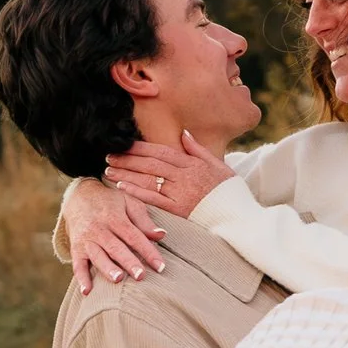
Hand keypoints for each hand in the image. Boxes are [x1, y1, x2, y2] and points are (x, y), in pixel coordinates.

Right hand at [63, 178, 166, 293]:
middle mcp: (100, 229)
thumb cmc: (109, 201)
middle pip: (116, 247)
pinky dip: (81, 278)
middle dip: (128, 262)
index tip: (161, 267)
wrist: (78, 195)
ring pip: (97, 256)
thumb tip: (161, 235)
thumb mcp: (128, 202)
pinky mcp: (76, 248)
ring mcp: (87, 240)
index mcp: (116, 218)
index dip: (148, 251)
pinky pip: (77, 264)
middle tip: (140, 276)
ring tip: (117, 279)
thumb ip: (144, 220)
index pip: (134, 236)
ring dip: (107, 268)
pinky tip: (87, 291)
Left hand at [105, 131, 232, 218]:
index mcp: (192, 163)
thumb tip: (184, 133)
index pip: (162, 151)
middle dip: (129, 158)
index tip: (126, 144)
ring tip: (109, 170)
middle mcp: (184, 175)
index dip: (142, 147)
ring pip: (148, 179)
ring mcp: (180, 192)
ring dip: (127, 173)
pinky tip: (121, 187)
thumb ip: (198, 150)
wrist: (238, 214)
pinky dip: (136, 192)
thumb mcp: (218, 165)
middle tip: (110, 155)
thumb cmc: (229, 191)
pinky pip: (153, 199)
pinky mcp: (178, 209)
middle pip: (151, 163)